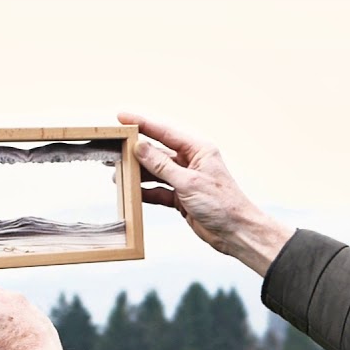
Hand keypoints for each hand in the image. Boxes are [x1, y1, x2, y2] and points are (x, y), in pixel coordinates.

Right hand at [118, 112, 294, 275]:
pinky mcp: (182, 197)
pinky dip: (146, 192)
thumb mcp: (188, 182)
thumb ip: (162, 165)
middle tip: (113, 148)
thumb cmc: (221, 204)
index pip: (165, 132)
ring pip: (156, 172)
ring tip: (117, 175)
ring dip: (138, 174)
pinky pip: (159, 191)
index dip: (142, 123)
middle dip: (135, 151)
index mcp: (198, 150)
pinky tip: (133, 193)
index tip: (122, 117)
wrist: (236, 232)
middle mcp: (192, 162)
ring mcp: (186, 180)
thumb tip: (140, 146)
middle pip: (158, 152)